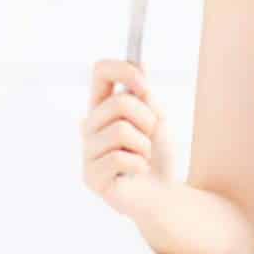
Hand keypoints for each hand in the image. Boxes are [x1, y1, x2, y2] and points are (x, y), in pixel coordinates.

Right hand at [81, 59, 174, 218]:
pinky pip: (120, 158)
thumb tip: (139, 62)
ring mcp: (88, 152)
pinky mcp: (91, 177)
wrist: (165, 191)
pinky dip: (140, 164)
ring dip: (145, 144)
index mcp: (104, 107)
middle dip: (148, 118)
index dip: (124, 70)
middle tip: (151, 135)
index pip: (101, 71)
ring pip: (121, 130)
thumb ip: (144, 94)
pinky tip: (137, 172)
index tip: (145, 84)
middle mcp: (90, 126)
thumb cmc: (158, 154)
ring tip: (142, 156)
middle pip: (119, 102)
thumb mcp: (156, 117)